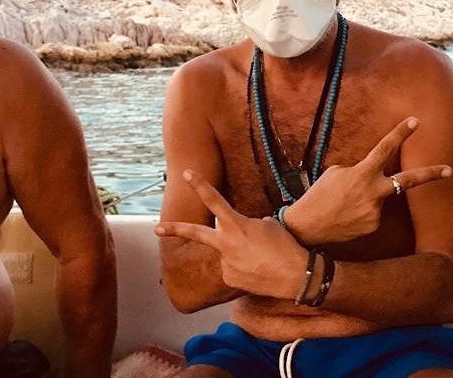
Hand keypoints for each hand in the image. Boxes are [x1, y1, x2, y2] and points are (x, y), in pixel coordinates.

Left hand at [154, 170, 307, 299]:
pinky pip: (233, 269)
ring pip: (228, 253)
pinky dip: (245, 268)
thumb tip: (243, 230)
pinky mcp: (228, 279)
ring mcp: (225, 263)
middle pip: (196, 233)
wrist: (296, 276)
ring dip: (241, 254)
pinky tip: (259, 271)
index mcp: (236, 224)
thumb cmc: (286, 245)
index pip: (214, 200)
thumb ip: (249, 224)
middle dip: (174, 229)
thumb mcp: (269, 225)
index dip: (200, 185)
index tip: (186, 173)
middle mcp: (226, 244)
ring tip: (262, 259)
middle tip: (156, 227)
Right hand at [283, 117, 451, 244]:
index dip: (400, 133)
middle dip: (430, 174)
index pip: (385, 148)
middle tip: (449, 169)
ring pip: (381, 198)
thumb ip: (358, 171)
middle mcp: (373, 192)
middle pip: (408, 180)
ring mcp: (376, 211)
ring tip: (345, 206)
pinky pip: (374, 213)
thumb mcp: (336, 173)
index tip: (415, 121)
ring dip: (368, 198)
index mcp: (362, 173)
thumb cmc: (319, 196)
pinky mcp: (374, 226)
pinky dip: (362, 212)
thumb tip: (372, 176)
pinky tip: (347, 217)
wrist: (308, 227)